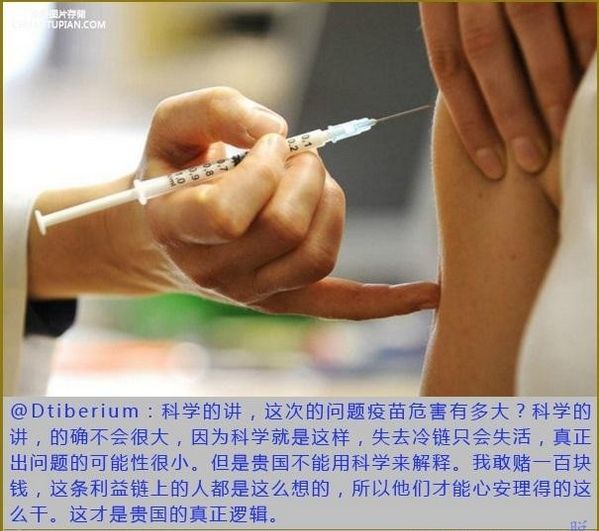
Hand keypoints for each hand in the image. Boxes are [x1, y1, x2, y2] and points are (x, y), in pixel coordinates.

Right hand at [132, 87, 438, 318]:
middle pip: (285, 230)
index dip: (260, 170)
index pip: (227, 215)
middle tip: (299, 156)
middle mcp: (216, 272)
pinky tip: (428, 293)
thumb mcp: (174, 124)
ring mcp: (254, 292)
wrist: (166, 230)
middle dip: (305, 176)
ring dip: (330, 203)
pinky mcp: (286, 298)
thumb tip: (281, 133)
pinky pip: (340, 305)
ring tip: (314, 181)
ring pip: (316, 255)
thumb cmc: (173, 171)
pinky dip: (384, 301)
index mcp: (179, 229)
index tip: (268, 145)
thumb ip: (218, 111)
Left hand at [420, 3, 595, 178]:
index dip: (470, 120)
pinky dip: (584, 45)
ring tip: (561, 134)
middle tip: (527, 161)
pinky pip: (576, 2)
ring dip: (549, 88)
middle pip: (486, 54)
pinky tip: (589, 85)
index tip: (489, 163)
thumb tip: (474, 95)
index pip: (450, 64)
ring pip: (530, 29)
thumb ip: (465, 27)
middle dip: (508, 114)